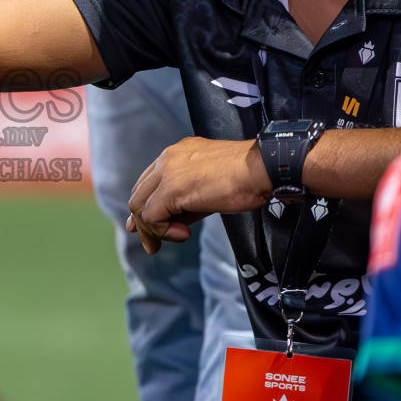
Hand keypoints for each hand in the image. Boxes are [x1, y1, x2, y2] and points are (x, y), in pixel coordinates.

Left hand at [125, 137, 270, 253]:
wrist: (262, 169)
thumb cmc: (245, 179)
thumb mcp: (207, 190)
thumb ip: (184, 203)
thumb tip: (170, 224)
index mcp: (175, 155)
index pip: (147, 183)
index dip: (144, 208)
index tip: (146, 228)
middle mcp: (166, 159)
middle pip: (139, 195)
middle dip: (142, 223)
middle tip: (152, 245)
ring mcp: (167, 172)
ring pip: (140, 206)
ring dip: (152, 230)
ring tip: (175, 238)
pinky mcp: (171, 188)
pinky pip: (152, 216)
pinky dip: (163, 231)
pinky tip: (184, 234)